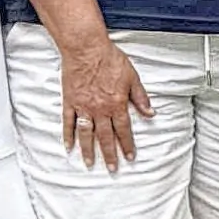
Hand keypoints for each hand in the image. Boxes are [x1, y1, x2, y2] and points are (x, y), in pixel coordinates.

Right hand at [59, 36, 154, 170]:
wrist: (86, 48)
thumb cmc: (110, 60)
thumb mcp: (132, 77)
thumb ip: (140, 97)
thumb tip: (151, 113)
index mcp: (116, 104)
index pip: (124, 130)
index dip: (127, 145)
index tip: (129, 157)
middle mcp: (100, 109)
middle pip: (105, 136)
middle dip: (109, 154)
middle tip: (112, 169)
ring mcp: (83, 107)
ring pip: (86, 134)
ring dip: (88, 150)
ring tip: (90, 164)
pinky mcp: (69, 102)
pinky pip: (68, 123)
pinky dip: (68, 136)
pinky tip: (69, 147)